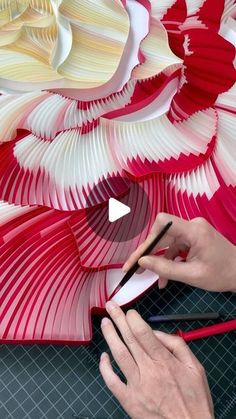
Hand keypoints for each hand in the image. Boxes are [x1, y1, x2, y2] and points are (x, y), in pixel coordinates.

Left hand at [100, 301, 213, 418]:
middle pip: (130, 340)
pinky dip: (105, 368)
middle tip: (110, 307)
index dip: (133, 320)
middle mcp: (149, 371)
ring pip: (119, 355)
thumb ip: (178, 346)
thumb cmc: (194, 401)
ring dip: (110, 337)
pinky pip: (112, 382)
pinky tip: (103, 356)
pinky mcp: (129, 400)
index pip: (144, 334)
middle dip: (119, 320)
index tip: (128, 311)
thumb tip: (157, 333)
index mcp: (165, 362)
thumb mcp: (195, 368)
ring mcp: (137, 386)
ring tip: (105, 323)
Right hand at [123, 213, 235, 291]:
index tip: (139, 256)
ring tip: (152, 278)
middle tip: (133, 268)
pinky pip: (175, 247)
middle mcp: (192, 226)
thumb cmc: (222, 274)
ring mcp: (193, 231)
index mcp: (194, 231)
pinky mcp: (193, 238)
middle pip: (162, 234)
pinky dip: (168, 260)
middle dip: (147, 252)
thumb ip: (165, 269)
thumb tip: (142, 262)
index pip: (163, 223)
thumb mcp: (192, 275)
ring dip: (158, 260)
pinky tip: (165, 277)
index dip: (148, 238)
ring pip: (166, 242)